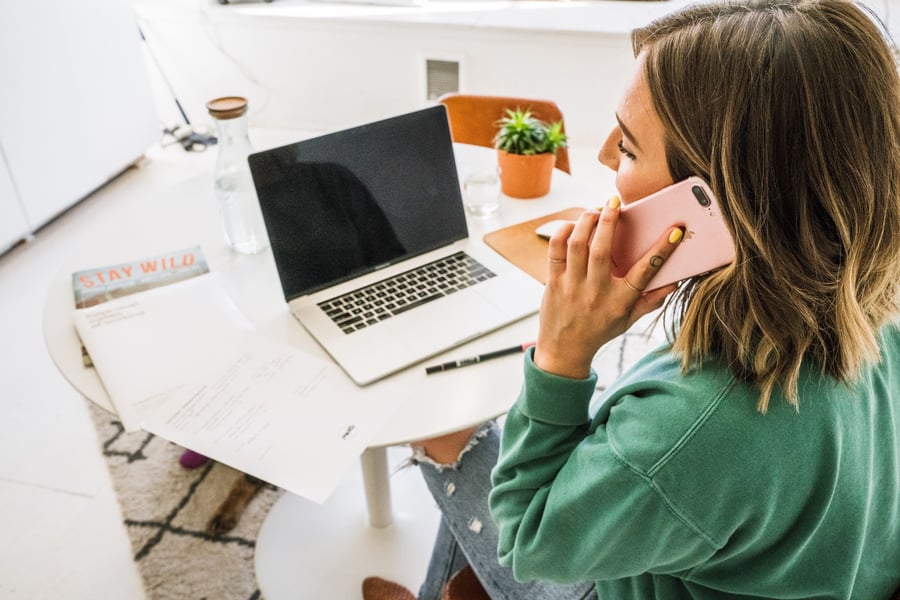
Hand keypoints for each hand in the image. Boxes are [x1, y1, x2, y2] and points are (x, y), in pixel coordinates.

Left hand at [534, 197, 682, 378]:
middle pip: (602, 250)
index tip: (676, 231)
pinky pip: (555, 251)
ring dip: (586, 222)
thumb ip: (652, 300)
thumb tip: (675, 281)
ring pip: (577, 246)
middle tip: (617, 201)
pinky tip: (573, 224)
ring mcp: (572, 287)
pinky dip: (563, 232)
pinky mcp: (553, 282)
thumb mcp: (630, 320)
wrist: (565, 351)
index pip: (645, 272)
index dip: (662, 250)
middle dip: (611, 221)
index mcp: (619, 301)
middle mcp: (596, 292)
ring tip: (596, 209)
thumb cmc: (600, 331)